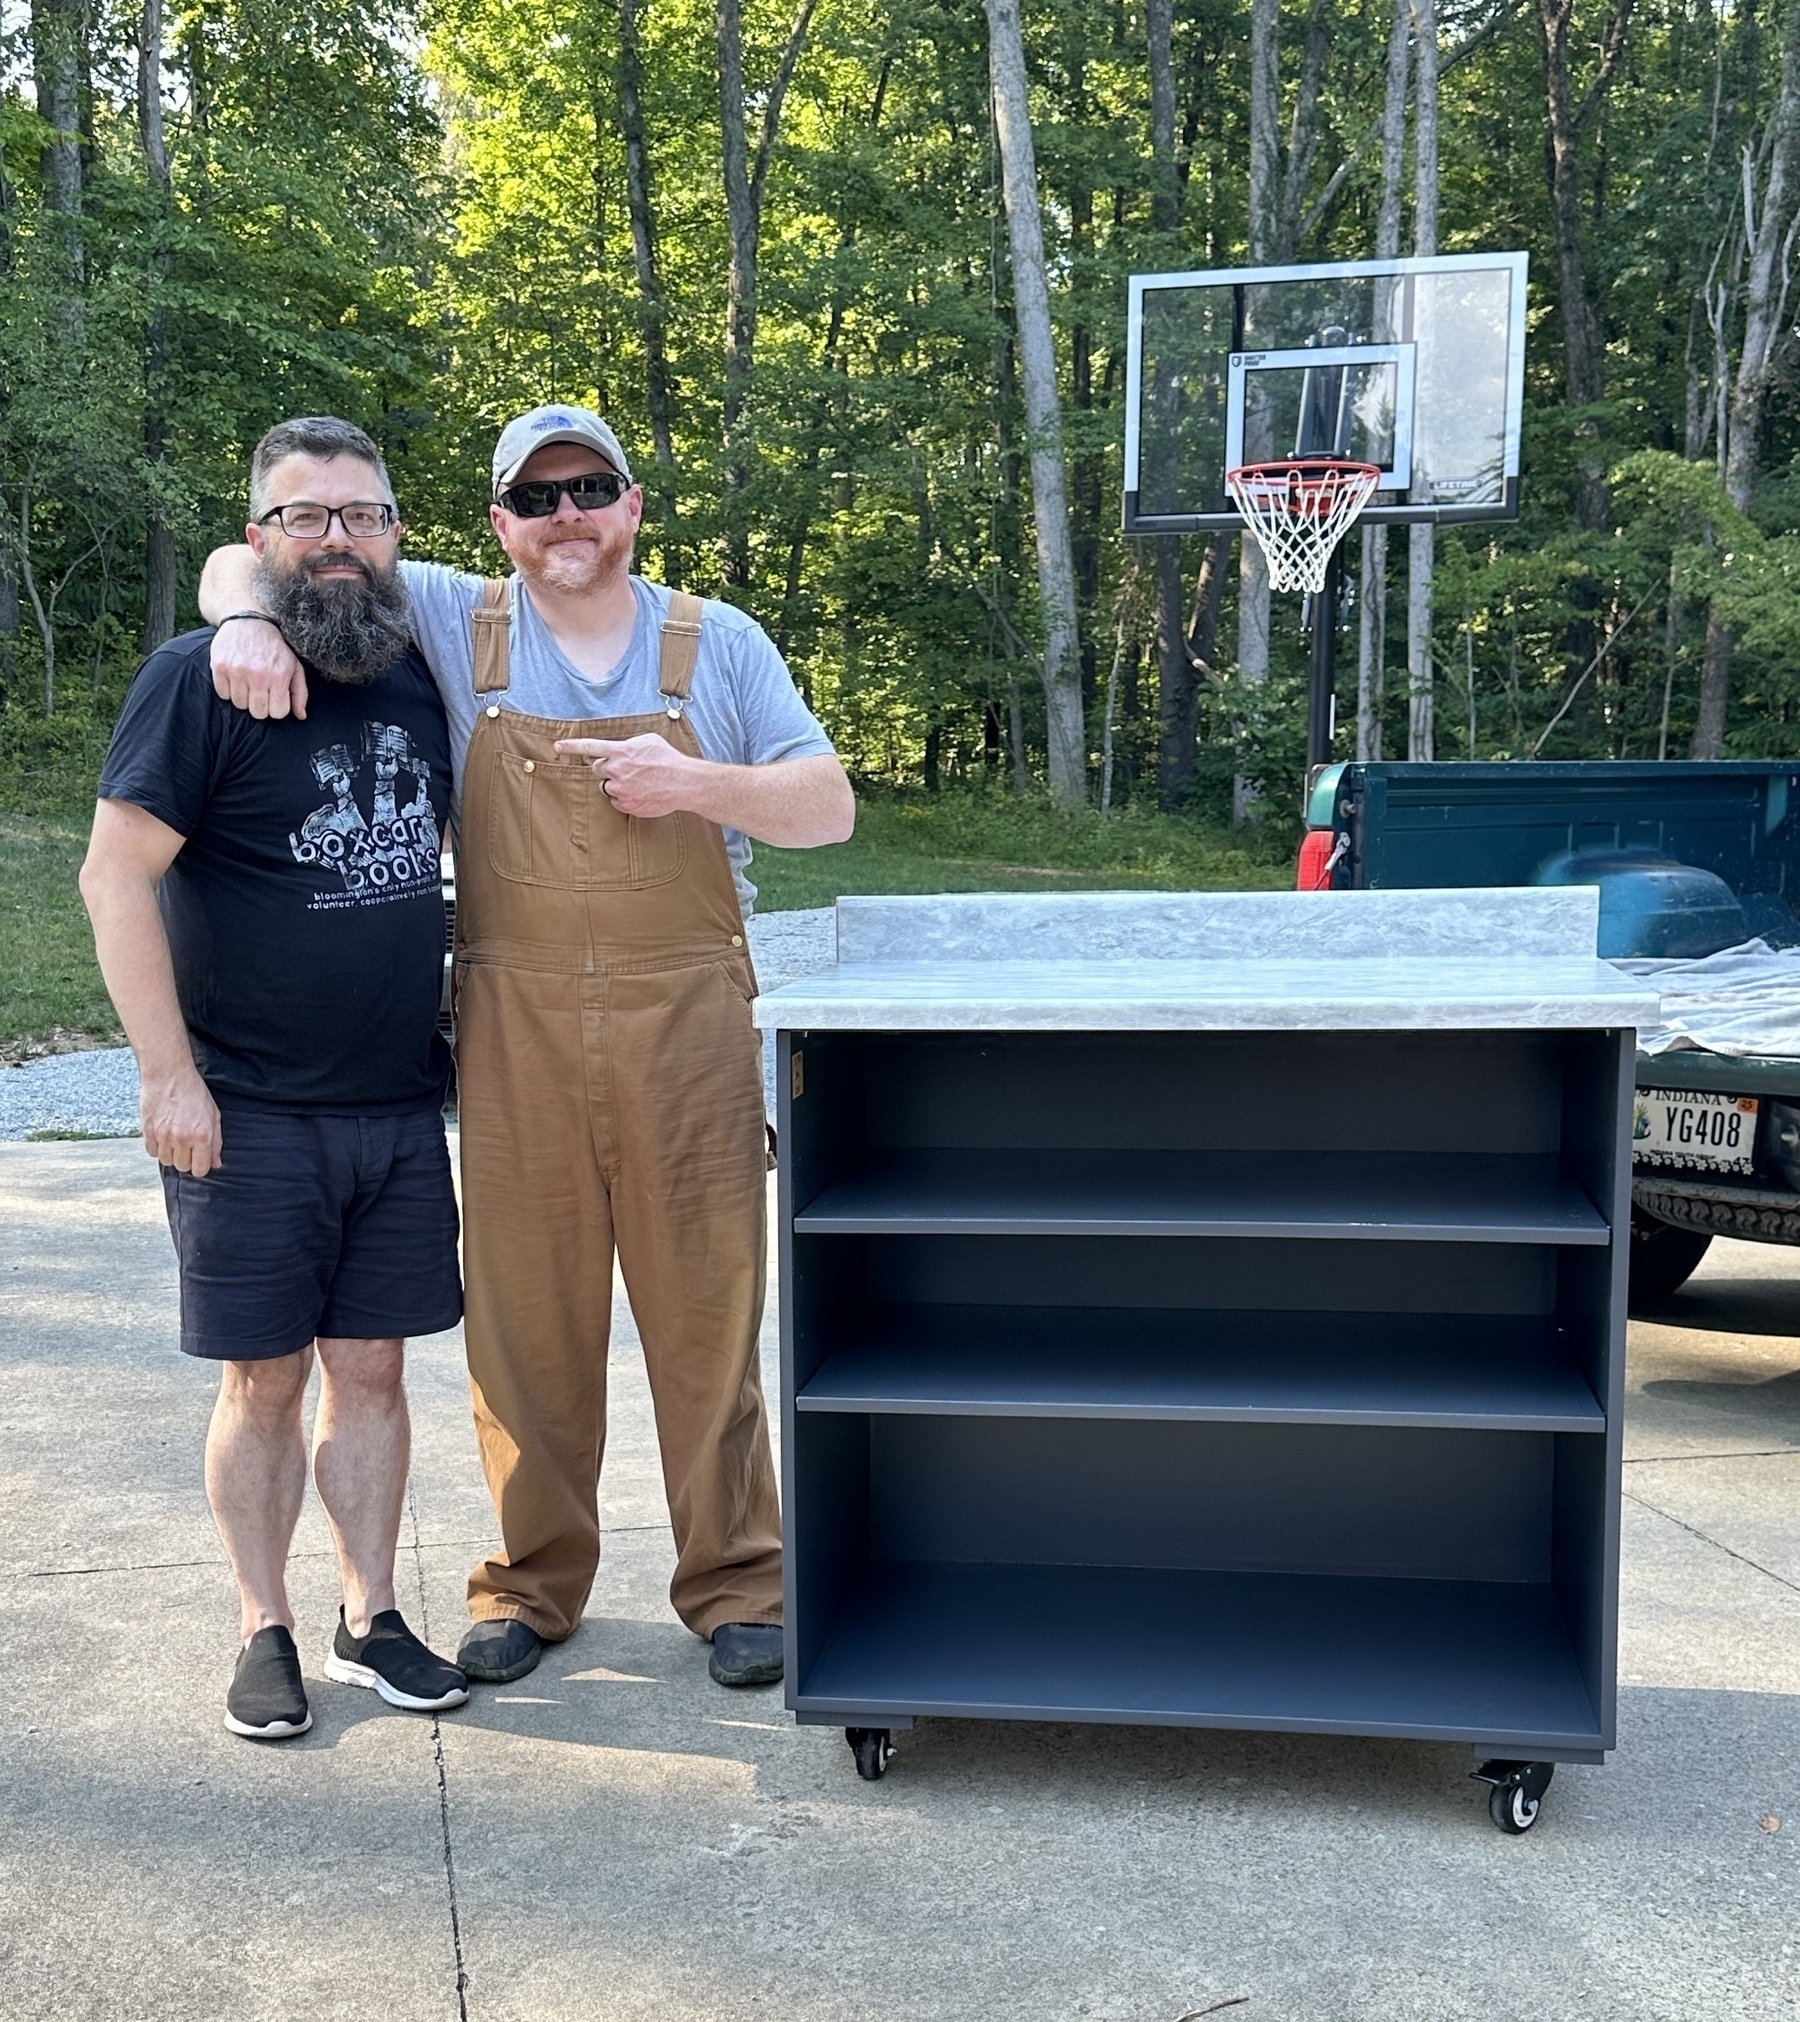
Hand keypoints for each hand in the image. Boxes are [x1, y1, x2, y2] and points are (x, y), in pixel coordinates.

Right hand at [140, 1067, 222, 1176]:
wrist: (168, 1075)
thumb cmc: (194, 1092)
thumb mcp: (213, 1115)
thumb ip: (216, 1142)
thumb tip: (215, 1164)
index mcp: (201, 1136)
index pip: (199, 1169)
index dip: (200, 1167)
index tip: (199, 1160)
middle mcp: (182, 1139)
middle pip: (182, 1167)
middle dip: (186, 1159)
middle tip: (187, 1145)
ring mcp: (162, 1135)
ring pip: (166, 1161)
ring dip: (171, 1154)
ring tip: (175, 1138)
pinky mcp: (147, 1131)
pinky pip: (151, 1152)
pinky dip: (157, 1147)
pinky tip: (163, 1135)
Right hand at [210, 617, 309, 721]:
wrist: (249, 620)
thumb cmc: (275, 647)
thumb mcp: (294, 666)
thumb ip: (300, 693)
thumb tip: (301, 716)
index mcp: (278, 677)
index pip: (277, 713)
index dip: (276, 707)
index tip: (274, 696)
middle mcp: (258, 675)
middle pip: (258, 713)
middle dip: (260, 705)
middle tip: (260, 690)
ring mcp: (237, 671)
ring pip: (239, 705)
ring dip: (244, 697)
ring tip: (247, 681)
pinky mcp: (219, 667)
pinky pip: (223, 695)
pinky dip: (228, 689)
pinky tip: (235, 677)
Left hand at [553, 733, 706, 817]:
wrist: (684, 783)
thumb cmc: (668, 759)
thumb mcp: (648, 741)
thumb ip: (627, 743)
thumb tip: (615, 749)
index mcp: (621, 751)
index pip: (590, 747)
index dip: (571, 746)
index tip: (557, 746)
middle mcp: (617, 769)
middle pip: (597, 769)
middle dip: (606, 768)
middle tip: (625, 769)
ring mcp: (621, 789)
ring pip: (606, 786)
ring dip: (616, 783)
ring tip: (638, 782)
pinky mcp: (626, 805)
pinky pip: (616, 801)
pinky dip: (624, 798)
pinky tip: (641, 793)